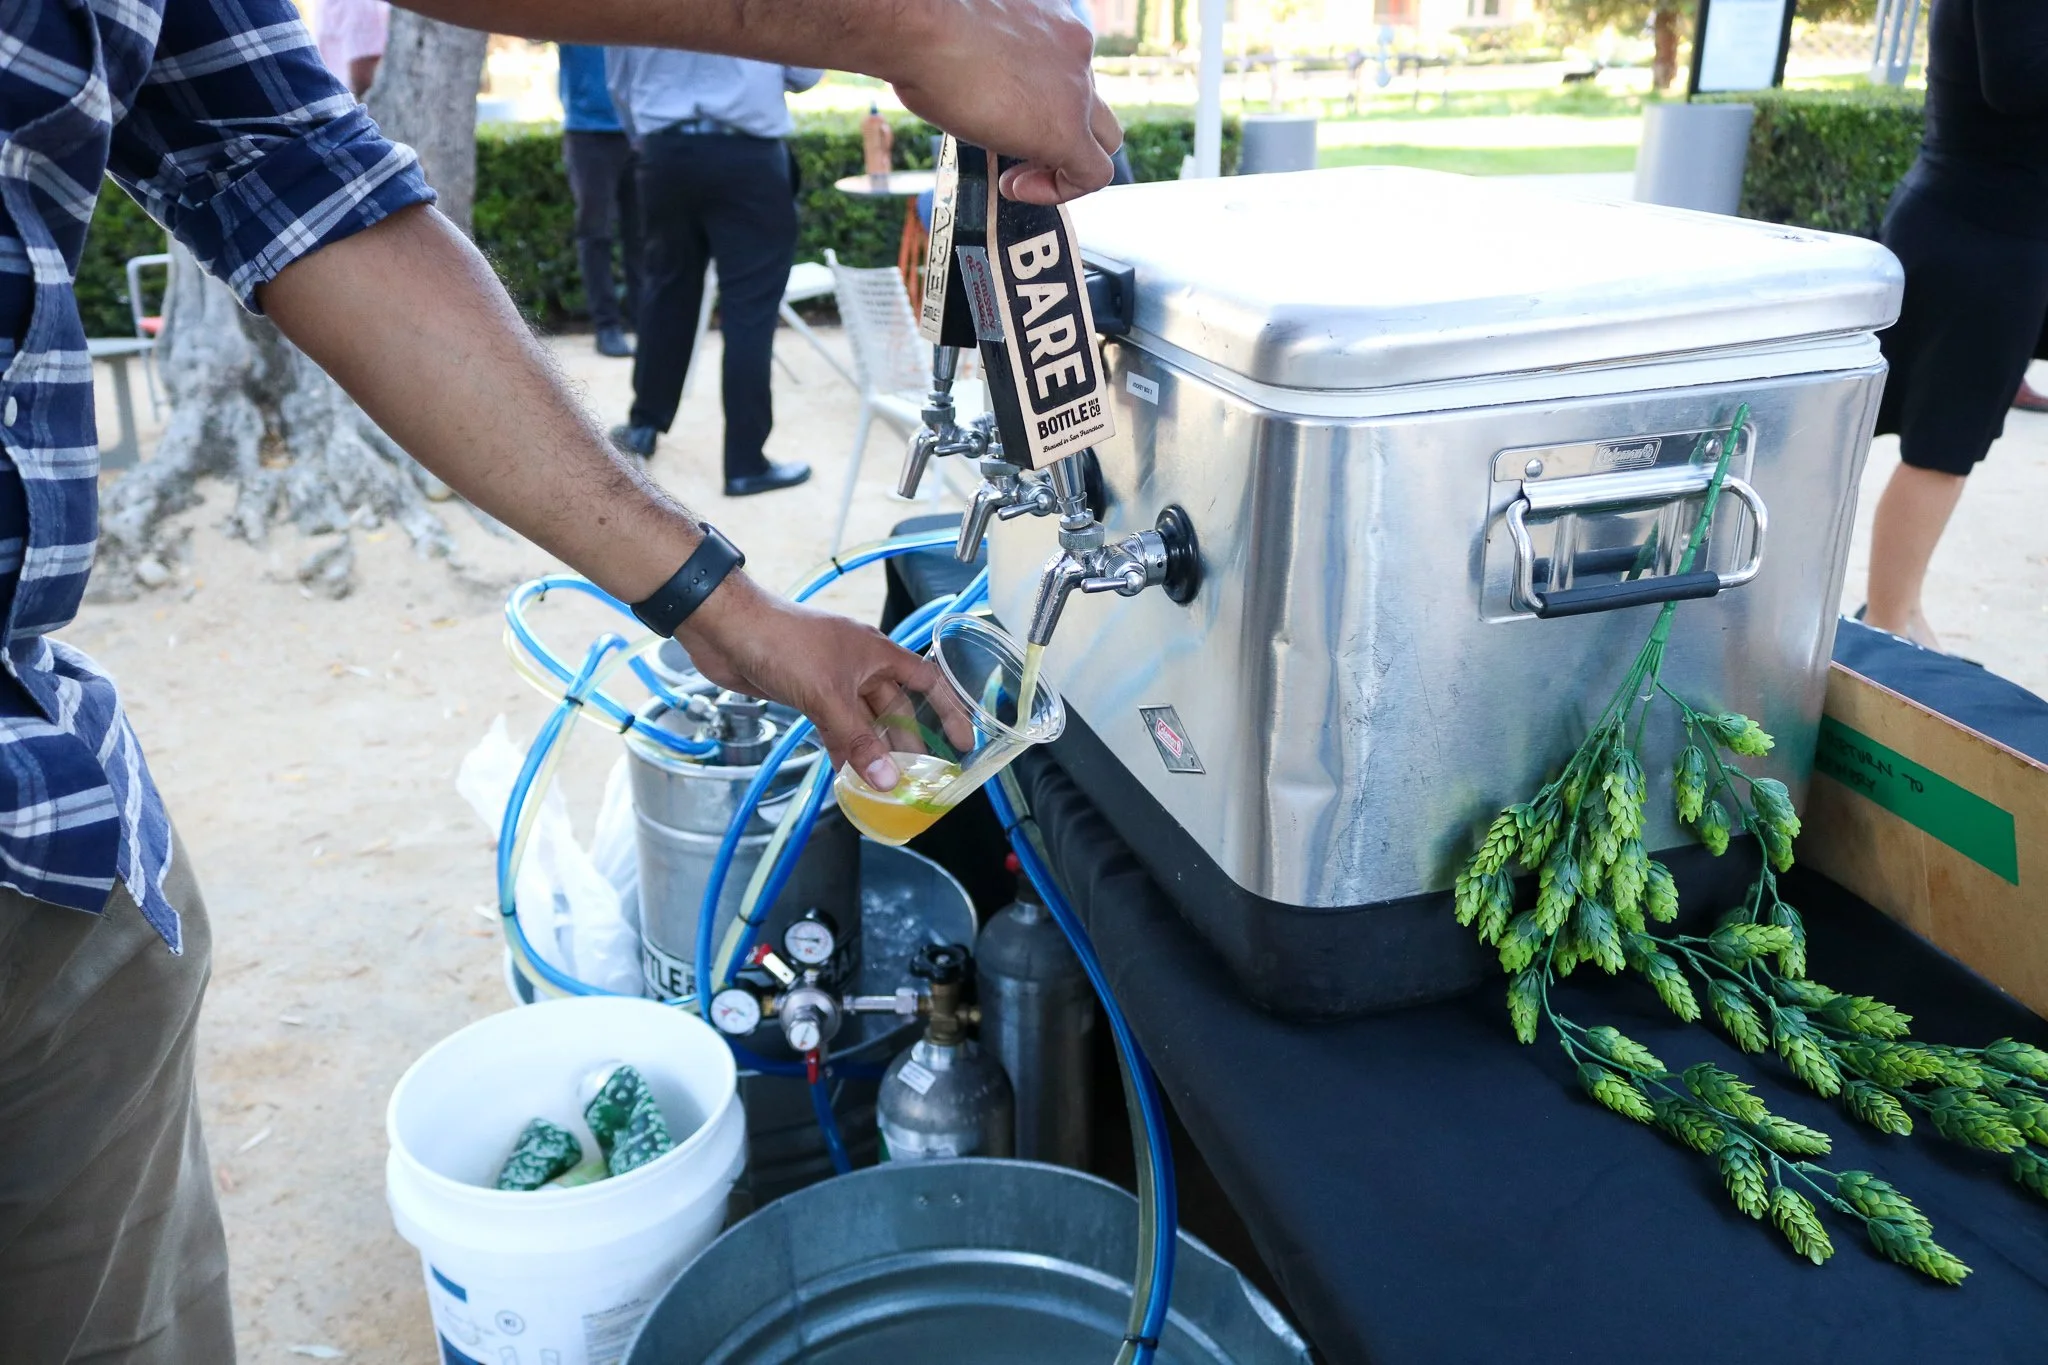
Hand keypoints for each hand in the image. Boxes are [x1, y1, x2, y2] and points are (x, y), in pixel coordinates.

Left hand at [675, 574, 940, 791]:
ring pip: (863, 720)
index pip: (928, 682)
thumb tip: (887, 779)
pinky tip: (845, 772)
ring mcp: (832, 678)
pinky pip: (835, 724)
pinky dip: (842, 747)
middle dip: (906, 743)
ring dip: (871, 750)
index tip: (961, 741)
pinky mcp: (806, 691)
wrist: (728, 629)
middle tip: (916, 778)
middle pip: (894, 708)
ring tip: (883, 784)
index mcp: (877, 654)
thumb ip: (857, 740)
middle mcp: (860, 665)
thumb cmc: (782, 642)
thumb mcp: (827, 696)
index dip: (949, 710)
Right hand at [882, 0, 1121, 203]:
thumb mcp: (963, 34)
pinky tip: (1015, 188)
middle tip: (1020, 146)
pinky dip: (1060, 189)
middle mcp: (1074, 49)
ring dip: (1064, 159)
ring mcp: (1077, 89)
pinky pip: (1092, 174)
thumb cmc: (925, 23)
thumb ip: (984, 58)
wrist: (921, 24)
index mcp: (1053, 21)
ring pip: (1104, 137)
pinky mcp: (1068, 130)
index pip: (1070, 67)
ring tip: (1015, 175)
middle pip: (1095, 102)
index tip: (1004, 110)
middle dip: (1066, 129)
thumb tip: (965, 80)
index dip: (1046, 99)